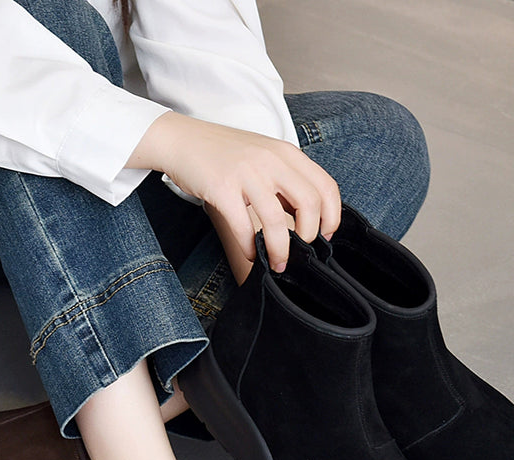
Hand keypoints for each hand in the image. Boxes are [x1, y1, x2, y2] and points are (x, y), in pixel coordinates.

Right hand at [128, 111, 340, 271]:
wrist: (182, 140)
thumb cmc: (224, 154)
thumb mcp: (264, 157)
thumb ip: (286, 180)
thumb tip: (306, 218)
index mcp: (286, 153)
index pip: (326, 186)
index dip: (331, 217)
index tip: (323, 236)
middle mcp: (271, 160)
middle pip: (309, 204)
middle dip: (309, 236)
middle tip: (300, 252)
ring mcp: (247, 173)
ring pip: (277, 220)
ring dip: (280, 251)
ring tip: (277, 264)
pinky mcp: (222, 188)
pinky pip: (244, 227)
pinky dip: (250, 247)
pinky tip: (251, 254)